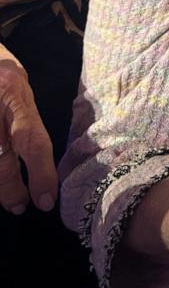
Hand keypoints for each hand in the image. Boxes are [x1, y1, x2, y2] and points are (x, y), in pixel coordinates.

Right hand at [0, 43, 56, 214]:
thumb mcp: (16, 82)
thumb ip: (22, 116)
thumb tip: (37, 158)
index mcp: (14, 91)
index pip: (32, 139)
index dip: (41, 173)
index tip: (46, 201)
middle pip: (1, 158)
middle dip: (11, 189)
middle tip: (19, 205)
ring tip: (6, 198)